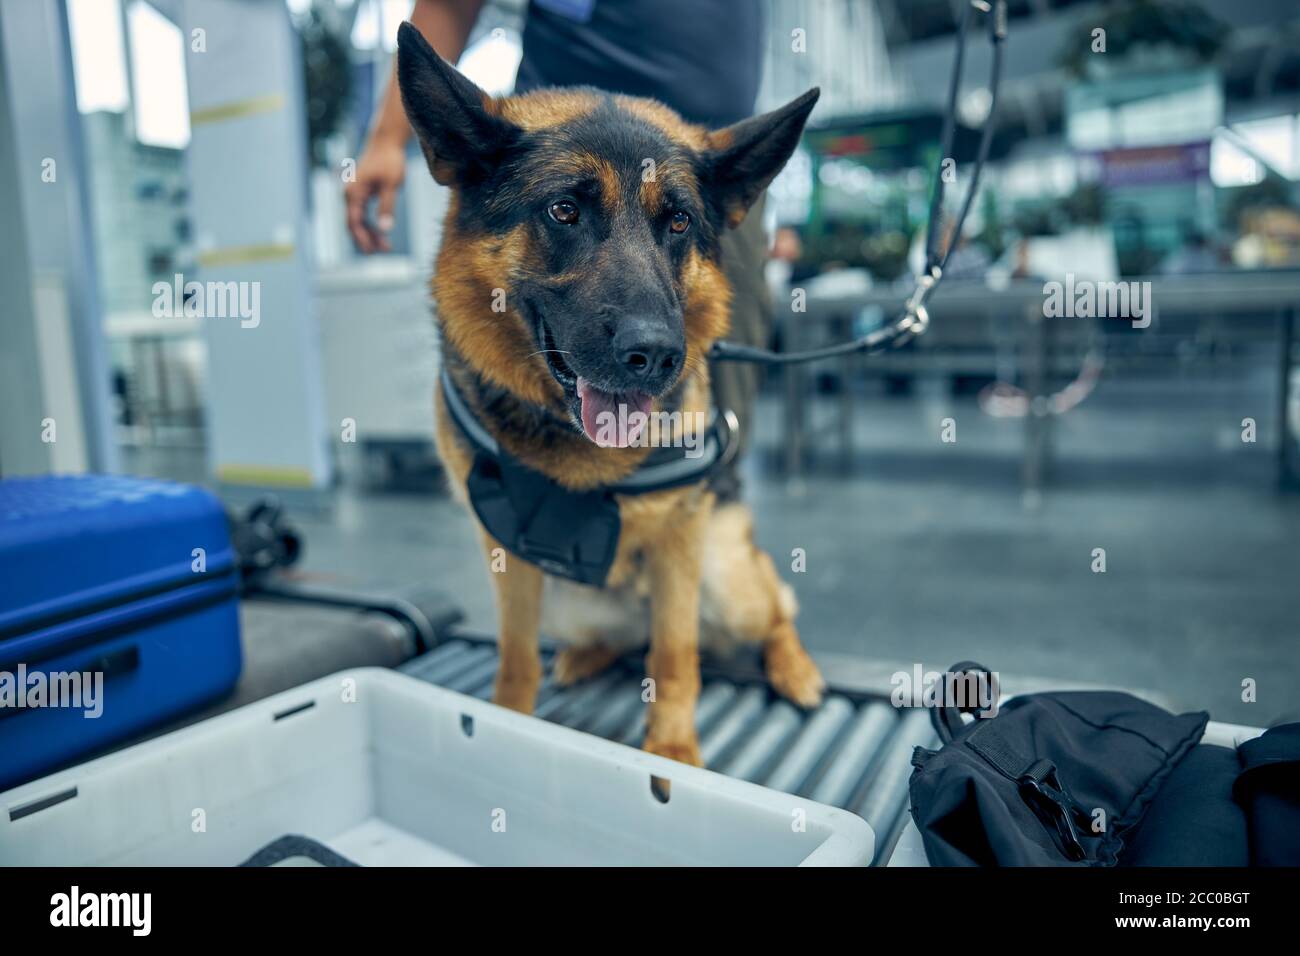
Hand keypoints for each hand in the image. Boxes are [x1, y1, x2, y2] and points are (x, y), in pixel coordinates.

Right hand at [345, 135, 406, 253]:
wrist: (386, 142)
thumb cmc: (390, 161)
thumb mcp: (392, 184)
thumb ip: (387, 206)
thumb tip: (386, 229)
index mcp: (353, 192)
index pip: (353, 222)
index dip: (362, 238)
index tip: (373, 251)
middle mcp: (348, 194)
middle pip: (353, 224)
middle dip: (366, 239)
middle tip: (383, 251)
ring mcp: (352, 194)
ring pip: (357, 221)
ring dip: (370, 234)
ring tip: (386, 246)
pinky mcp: (359, 193)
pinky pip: (361, 214)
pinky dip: (370, 225)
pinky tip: (382, 234)